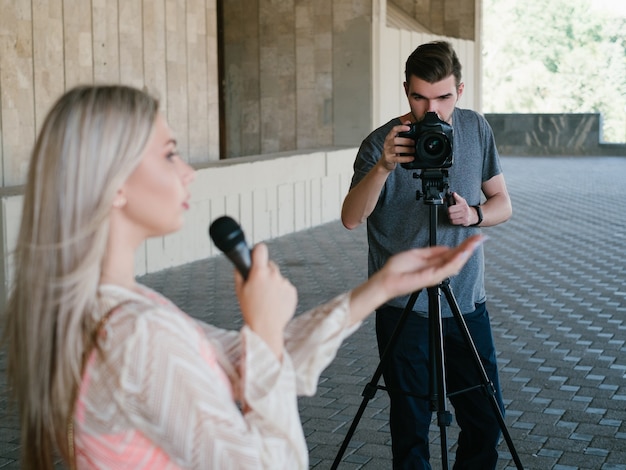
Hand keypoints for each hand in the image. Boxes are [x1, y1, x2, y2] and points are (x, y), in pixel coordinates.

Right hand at [234, 243, 297, 357]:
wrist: (266, 328)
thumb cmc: (251, 311)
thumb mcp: (239, 291)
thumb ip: (239, 273)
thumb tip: (240, 264)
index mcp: (259, 273)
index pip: (261, 249)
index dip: (258, 250)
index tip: (256, 253)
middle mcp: (274, 275)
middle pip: (270, 265)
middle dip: (264, 272)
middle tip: (259, 286)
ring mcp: (284, 283)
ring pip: (278, 278)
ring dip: (273, 284)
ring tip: (267, 298)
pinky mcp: (292, 291)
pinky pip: (285, 287)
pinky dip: (281, 292)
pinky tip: (274, 302)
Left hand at [375, 234, 484, 298]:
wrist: (387, 280)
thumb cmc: (397, 269)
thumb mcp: (417, 254)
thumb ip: (432, 251)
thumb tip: (446, 247)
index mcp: (433, 263)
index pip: (453, 253)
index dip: (464, 245)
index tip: (474, 238)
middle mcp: (436, 269)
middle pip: (457, 257)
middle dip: (469, 247)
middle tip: (481, 238)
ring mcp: (435, 274)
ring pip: (455, 263)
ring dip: (466, 252)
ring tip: (475, 243)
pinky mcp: (430, 278)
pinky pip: (445, 269)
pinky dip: (455, 261)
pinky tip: (462, 253)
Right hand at [378, 122, 415, 170]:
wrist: (385, 163)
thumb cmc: (391, 150)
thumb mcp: (395, 140)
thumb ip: (401, 132)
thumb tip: (408, 122)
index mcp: (389, 137)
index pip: (394, 130)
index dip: (401, 128)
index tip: (408, 127)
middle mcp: (387, 143)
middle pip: (396, 140)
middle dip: (406, 141)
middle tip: (414, 142)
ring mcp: (387, 151)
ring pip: (396, 149)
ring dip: (406, 149)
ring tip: (413, 150)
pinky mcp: (389, 159)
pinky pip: (398, 158)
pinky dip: (405, 158)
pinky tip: (411, 158)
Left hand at [447, 192, 476, 225]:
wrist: (472, 215)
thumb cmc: (463, 209)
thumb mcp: (459, 202)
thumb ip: (452, 200)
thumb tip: (443, 199)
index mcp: (462, 202)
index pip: (458, 197)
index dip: (455, 195)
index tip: (453, 194)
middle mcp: (464, 207)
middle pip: (450, 210)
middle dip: (448, 211)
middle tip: (449, 212)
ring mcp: (465, 214)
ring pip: (451, 216)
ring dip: (450, 217)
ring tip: (452, 215)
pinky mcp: (464, 220)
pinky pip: (453, 221)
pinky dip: (452, 221)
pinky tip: (454, 219)